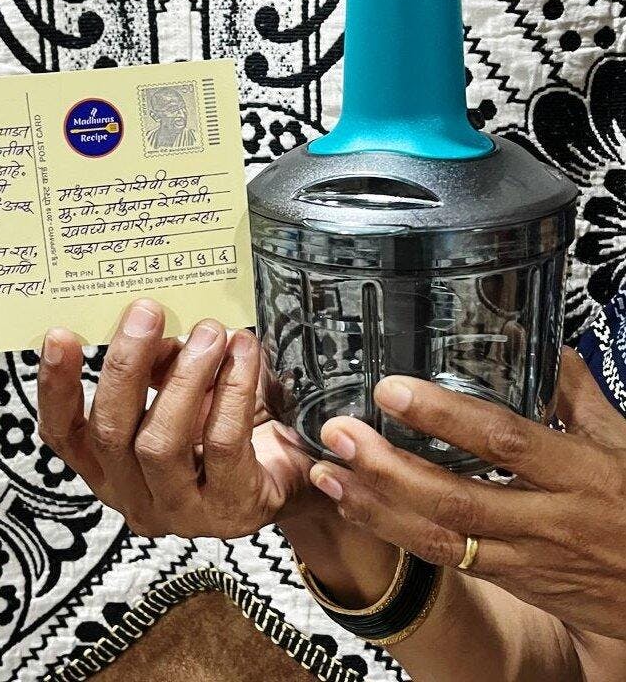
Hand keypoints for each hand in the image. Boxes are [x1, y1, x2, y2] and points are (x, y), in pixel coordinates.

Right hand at [37, 299, 314, 538]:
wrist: (293, 469)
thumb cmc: (228, 423)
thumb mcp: (182, 389)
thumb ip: (157, 366)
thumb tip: (148, 331)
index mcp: (109, 468)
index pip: (64, 435)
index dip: (56, 388)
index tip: (60, 334)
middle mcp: (135, 498)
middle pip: (110, 435)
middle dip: (126, 366)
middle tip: (146, 311)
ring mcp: (182, 513)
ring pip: (160, 444)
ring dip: (184, 377)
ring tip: (208, 331)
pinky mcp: (231, 510)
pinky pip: (222, 444)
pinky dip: (231, 390)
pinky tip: (243, 353)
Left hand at [311, 348, 625, 638]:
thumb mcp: (623, 440)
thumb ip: (576, 390)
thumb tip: (540, 342)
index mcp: (578, 473)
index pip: (503, 441)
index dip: (444, 415)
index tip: (391, 390)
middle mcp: (549, 520)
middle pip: (458, 499)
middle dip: (390, 468)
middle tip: (341, 434)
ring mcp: (528, 559)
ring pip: (443, 540)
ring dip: (378, 508)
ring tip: (329, 474)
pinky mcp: (514, 584)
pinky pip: (448, 561)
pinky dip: (397, 534)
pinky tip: (359, 507)